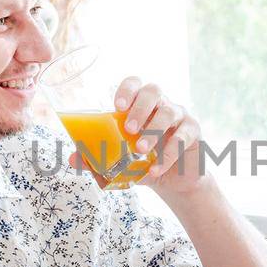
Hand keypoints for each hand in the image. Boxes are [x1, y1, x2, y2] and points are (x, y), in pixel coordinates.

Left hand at [70, 76, 209, 195]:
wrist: (176, 182)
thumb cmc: (146, 163)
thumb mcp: (121, 162)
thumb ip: (98, 158)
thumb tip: (73, 158)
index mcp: (141, 106)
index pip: (135, 84)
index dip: (127, 90)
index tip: (117, 105)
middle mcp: (161, 105)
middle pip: (154, 91)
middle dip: (140, 107)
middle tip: (129, 129)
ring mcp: (179, 117)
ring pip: (169, 111)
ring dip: (153, 130)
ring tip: (141, 150)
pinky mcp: (194, 132)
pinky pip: (184, 136)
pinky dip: (169, 154)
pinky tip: (156, 169)